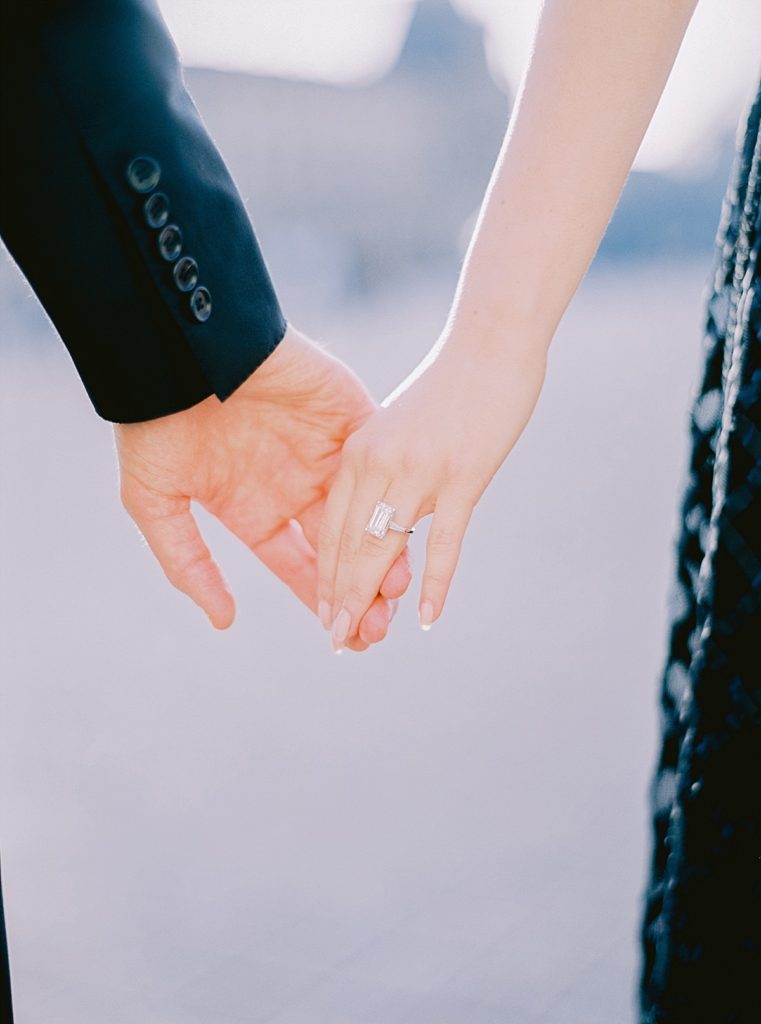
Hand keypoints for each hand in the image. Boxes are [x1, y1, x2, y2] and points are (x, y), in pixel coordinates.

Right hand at [115, 324, 410, 649]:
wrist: (177, 348)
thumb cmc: (155, 424)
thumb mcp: (154, 501)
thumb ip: (187, 561)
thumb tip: (224, 619)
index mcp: (256, 508)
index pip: (300, 565)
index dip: (322, 600)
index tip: (345, 637)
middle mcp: (296, 484)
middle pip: (343, 547)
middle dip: (362, 588)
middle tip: (381, 628)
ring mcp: (326, 449)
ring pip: (371, 510)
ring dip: (387, 549)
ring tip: (400, 591)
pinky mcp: (350, 413)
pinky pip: (382, 460)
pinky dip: (398, 492)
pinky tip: (412, 528)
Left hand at [318, 335, 545, 650]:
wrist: (489, 346)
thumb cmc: (447, 389)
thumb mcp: (396, 427)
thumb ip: (382, 470)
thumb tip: (379, 518)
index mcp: (357, 451)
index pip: (331, 528)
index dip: (327, 575)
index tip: (325, 612)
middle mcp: (378, 463)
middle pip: (349, 546)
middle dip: (341, 599)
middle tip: (337, 640)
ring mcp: (419, 472)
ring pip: (383, 549)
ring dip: (371, 598)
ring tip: (364, 637)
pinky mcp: (462, 477)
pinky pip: (444, 541)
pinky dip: (435, 582)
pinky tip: (427, 617)